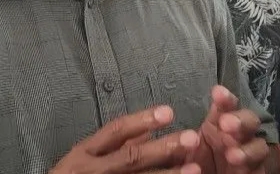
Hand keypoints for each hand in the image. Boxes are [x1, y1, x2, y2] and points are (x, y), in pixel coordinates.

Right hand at [50, 105, 201, 173]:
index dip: (142, 120)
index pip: (115, 131)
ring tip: (195, 169)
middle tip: (191, 137)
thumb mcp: (84, 156)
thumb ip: (113, 143)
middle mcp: (93, 170)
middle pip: (131, 158)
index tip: (169, 112)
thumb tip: (146, 131)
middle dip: (163, 148)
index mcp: (85, 152)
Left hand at [187, 85, 269, 173]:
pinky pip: (263, 169)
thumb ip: (183, 140)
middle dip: (240, 121)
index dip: (225, 99)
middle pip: (250, 122)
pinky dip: (256, 169)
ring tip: (233, 156)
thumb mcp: (184, 150)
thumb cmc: (194, 163)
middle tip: (226, 124)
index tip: (217, 92)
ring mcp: (251, 154)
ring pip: (259, 147)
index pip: (227, 106)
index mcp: (221, 124)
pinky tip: (245, 171)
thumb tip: (171, 135)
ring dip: (248, 150)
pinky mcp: (258, 172)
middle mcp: (240, 135)